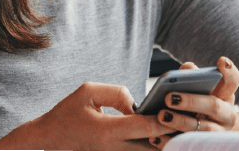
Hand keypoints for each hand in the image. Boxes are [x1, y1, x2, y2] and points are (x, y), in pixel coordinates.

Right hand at [0, 82, 175, 149]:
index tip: (183, 108)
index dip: (167, 119)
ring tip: (184, 126)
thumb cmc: (66, 114)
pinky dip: (151, 146)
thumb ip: (118, 92)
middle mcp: (113, 149)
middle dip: (173, 133)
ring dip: (165, 142)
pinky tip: (163, 136)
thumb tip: (138, 104)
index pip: (147, 128)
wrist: (45, 142)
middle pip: (153, 145)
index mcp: (107, 131)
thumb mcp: (88, 92)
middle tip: (193, 118)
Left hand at [149, 56, 238, 148]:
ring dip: (180, 122)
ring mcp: (218, 134)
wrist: (203, 133)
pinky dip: (170, 142)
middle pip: (213, 106)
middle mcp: (227, 115)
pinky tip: (155, 138)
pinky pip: (188, 146)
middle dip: (192, 101)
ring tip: (161, 116)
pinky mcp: (205, 147)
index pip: (233, 80)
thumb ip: (191, 76)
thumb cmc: (197, 103)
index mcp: (226, 95)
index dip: (229, 71)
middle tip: (169, 97)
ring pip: (203, 129)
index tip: (221, 60)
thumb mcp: (198, 90)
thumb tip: (186, 69)